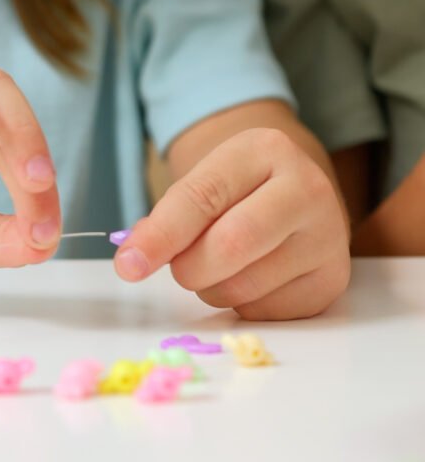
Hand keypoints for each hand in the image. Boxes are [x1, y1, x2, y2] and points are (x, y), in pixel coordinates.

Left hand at [114, 128, 350, 319]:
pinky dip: (241, 305)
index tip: (128, 265)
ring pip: (244, 286)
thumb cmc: (236, 191)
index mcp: (263, 150)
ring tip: (220, 266)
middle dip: (188, 267)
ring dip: (211, 288)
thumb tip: (134, 259)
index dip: (160, 236)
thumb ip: (166, 219)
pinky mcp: (332, 279)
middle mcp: (307, 187)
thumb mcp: (201, 184)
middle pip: (231, 245)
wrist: (294, 193)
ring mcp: (328, 236)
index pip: (202, 197)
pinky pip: (265, 311)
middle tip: (180, 267)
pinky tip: (251, 278)